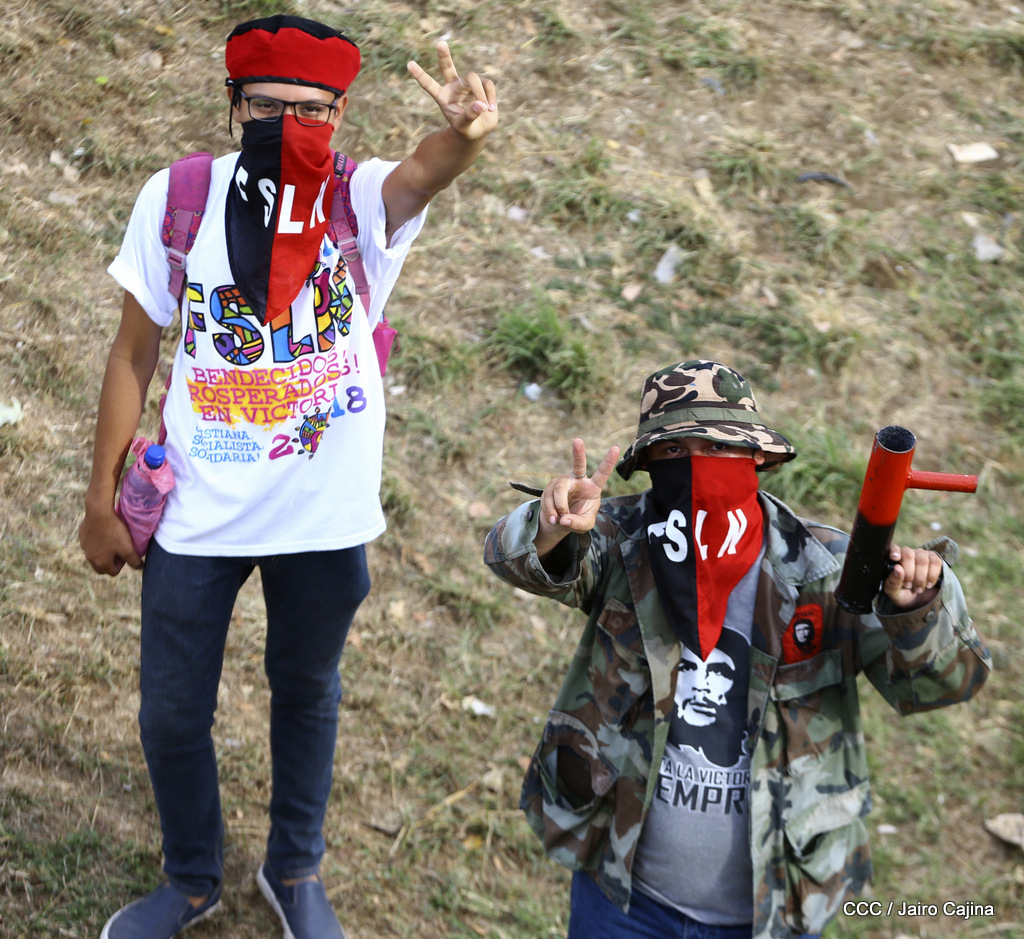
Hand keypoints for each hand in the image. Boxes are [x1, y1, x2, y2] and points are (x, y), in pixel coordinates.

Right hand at [79, 507, 140, 575]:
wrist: (99, 512)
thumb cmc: (114, 532)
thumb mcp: (128, 548)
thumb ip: (134, 560)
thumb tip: (139, 567)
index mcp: (100, 563)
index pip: (113, 572)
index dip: (122, 564)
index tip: (126, 553)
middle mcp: (89, 557)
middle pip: (101, 567)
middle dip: (111, 562)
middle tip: (119, 550)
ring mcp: (84, 547)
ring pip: (95, 555)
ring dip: (103, 552)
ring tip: (113, 541)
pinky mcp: (82, 537)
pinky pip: (90, 544)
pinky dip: (97, 542)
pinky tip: (105, 532)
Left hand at [407, 41, 497, 140]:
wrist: (479, 130)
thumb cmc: (466, 129)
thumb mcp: (464, 127)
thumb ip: (469, 116)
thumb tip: (479, 104)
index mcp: (442, 96)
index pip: (429, 84)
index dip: (420, 75)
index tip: (409, 64)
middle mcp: (453, 86)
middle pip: (446, 67)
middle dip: (444, 55)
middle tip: (440, 43)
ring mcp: (467, 84)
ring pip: (473, 79)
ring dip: (480, 94)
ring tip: (484, 109)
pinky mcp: (482, 84)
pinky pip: (488, 85)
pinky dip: (491, 97)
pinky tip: (490, 109)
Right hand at [534, 437, 620, 555]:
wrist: (560, 521)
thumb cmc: (577, 520)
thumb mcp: (584, 525)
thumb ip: (577, 523)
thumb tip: (564, 518)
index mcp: (593, 488)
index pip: (602, 473)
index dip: (609, 461)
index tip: (616, 448)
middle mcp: (578, 481)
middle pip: (578, 465)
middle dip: (578, 453)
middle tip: (578, 440)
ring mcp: (563, 482)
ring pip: (559, 490)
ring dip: (558, 506)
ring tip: (558, 520)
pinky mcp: (550, 487)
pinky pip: (548, 498)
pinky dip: (550, 510)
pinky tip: (553, 519)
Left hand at [882, 546, 942, 608]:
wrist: (919, 600)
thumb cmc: (903, 593)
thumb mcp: (894, 591)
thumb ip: (893, 581)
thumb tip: (898, 568)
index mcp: (894, 559)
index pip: (893, 549)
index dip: (894, 552)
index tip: (894, 558)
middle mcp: (907, 553)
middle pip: (908, 555)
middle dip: (909, 573)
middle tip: (909, 586)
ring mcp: (922, 555)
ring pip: (922, 559)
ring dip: (921, 577)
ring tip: (918, 588)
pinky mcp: (935, 560)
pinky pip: (936, 562)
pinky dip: (932, 575)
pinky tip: (928, 584)